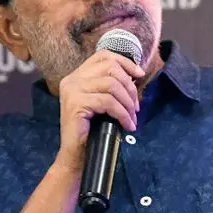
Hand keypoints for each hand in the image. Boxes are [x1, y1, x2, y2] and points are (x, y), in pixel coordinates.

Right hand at [55, 51, 144, 171]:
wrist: (76, 156)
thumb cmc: (92, 130)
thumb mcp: (103, 103)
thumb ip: (111, 87)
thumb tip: (136, 76)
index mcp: (77, 76)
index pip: (103, 56)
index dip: (125, 62)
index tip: (139, 75)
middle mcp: (72, 80)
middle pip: (110, 68)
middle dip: (129, 87)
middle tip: (135, 107)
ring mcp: (72, 91)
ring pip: (111, 85)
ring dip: (128, 102)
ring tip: (132, 117)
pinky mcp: (76, 104)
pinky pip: (108, 102)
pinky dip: (123, 114)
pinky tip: (127, 125)